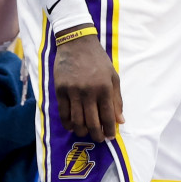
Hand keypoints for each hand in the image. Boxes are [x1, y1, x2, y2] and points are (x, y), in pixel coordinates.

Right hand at [53, 28, 123, 142]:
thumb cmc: (98, 59)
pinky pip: (63, 112)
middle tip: (98, 139)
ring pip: (76, 120)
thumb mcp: (113, 76)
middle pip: (92, 122)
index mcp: (104, 89)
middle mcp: (89, 92)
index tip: (109, 137)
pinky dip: (67, 122)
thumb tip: (120, 121)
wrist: (76, 42)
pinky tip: (71, 126)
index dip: (109, 131)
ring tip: (84, 133)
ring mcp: (73, 91)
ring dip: (81, 131)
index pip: (107, 117)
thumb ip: (117, 100)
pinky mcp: (60, 89)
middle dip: (96, 135)